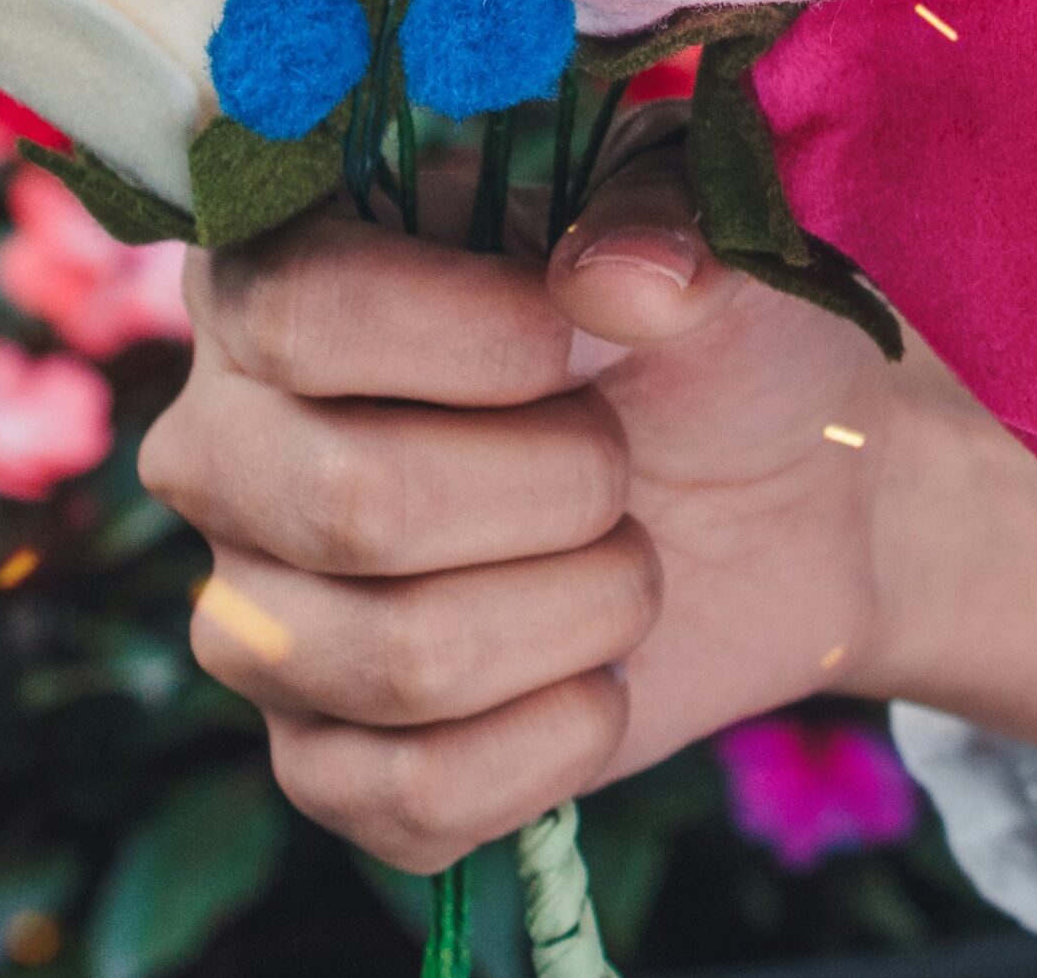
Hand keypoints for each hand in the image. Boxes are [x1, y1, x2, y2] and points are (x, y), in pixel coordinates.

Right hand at [139, 127, 1036, 872]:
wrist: (798, 486)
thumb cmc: (741, 333)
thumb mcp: (726, 254)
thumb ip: (661, 234)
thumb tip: (612, 275)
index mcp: (301, 268)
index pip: (298, 309)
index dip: (462, 337)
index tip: (599, 331)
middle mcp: (238, 432)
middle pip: (324, 506)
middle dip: (545, 496)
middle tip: (632, 464)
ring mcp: (267, 613)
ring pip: (367, 666)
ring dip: (562, 619)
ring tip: (632, 560)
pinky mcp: (335, 760)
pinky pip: (390, 802)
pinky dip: (541, 746)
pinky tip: (604, 672)